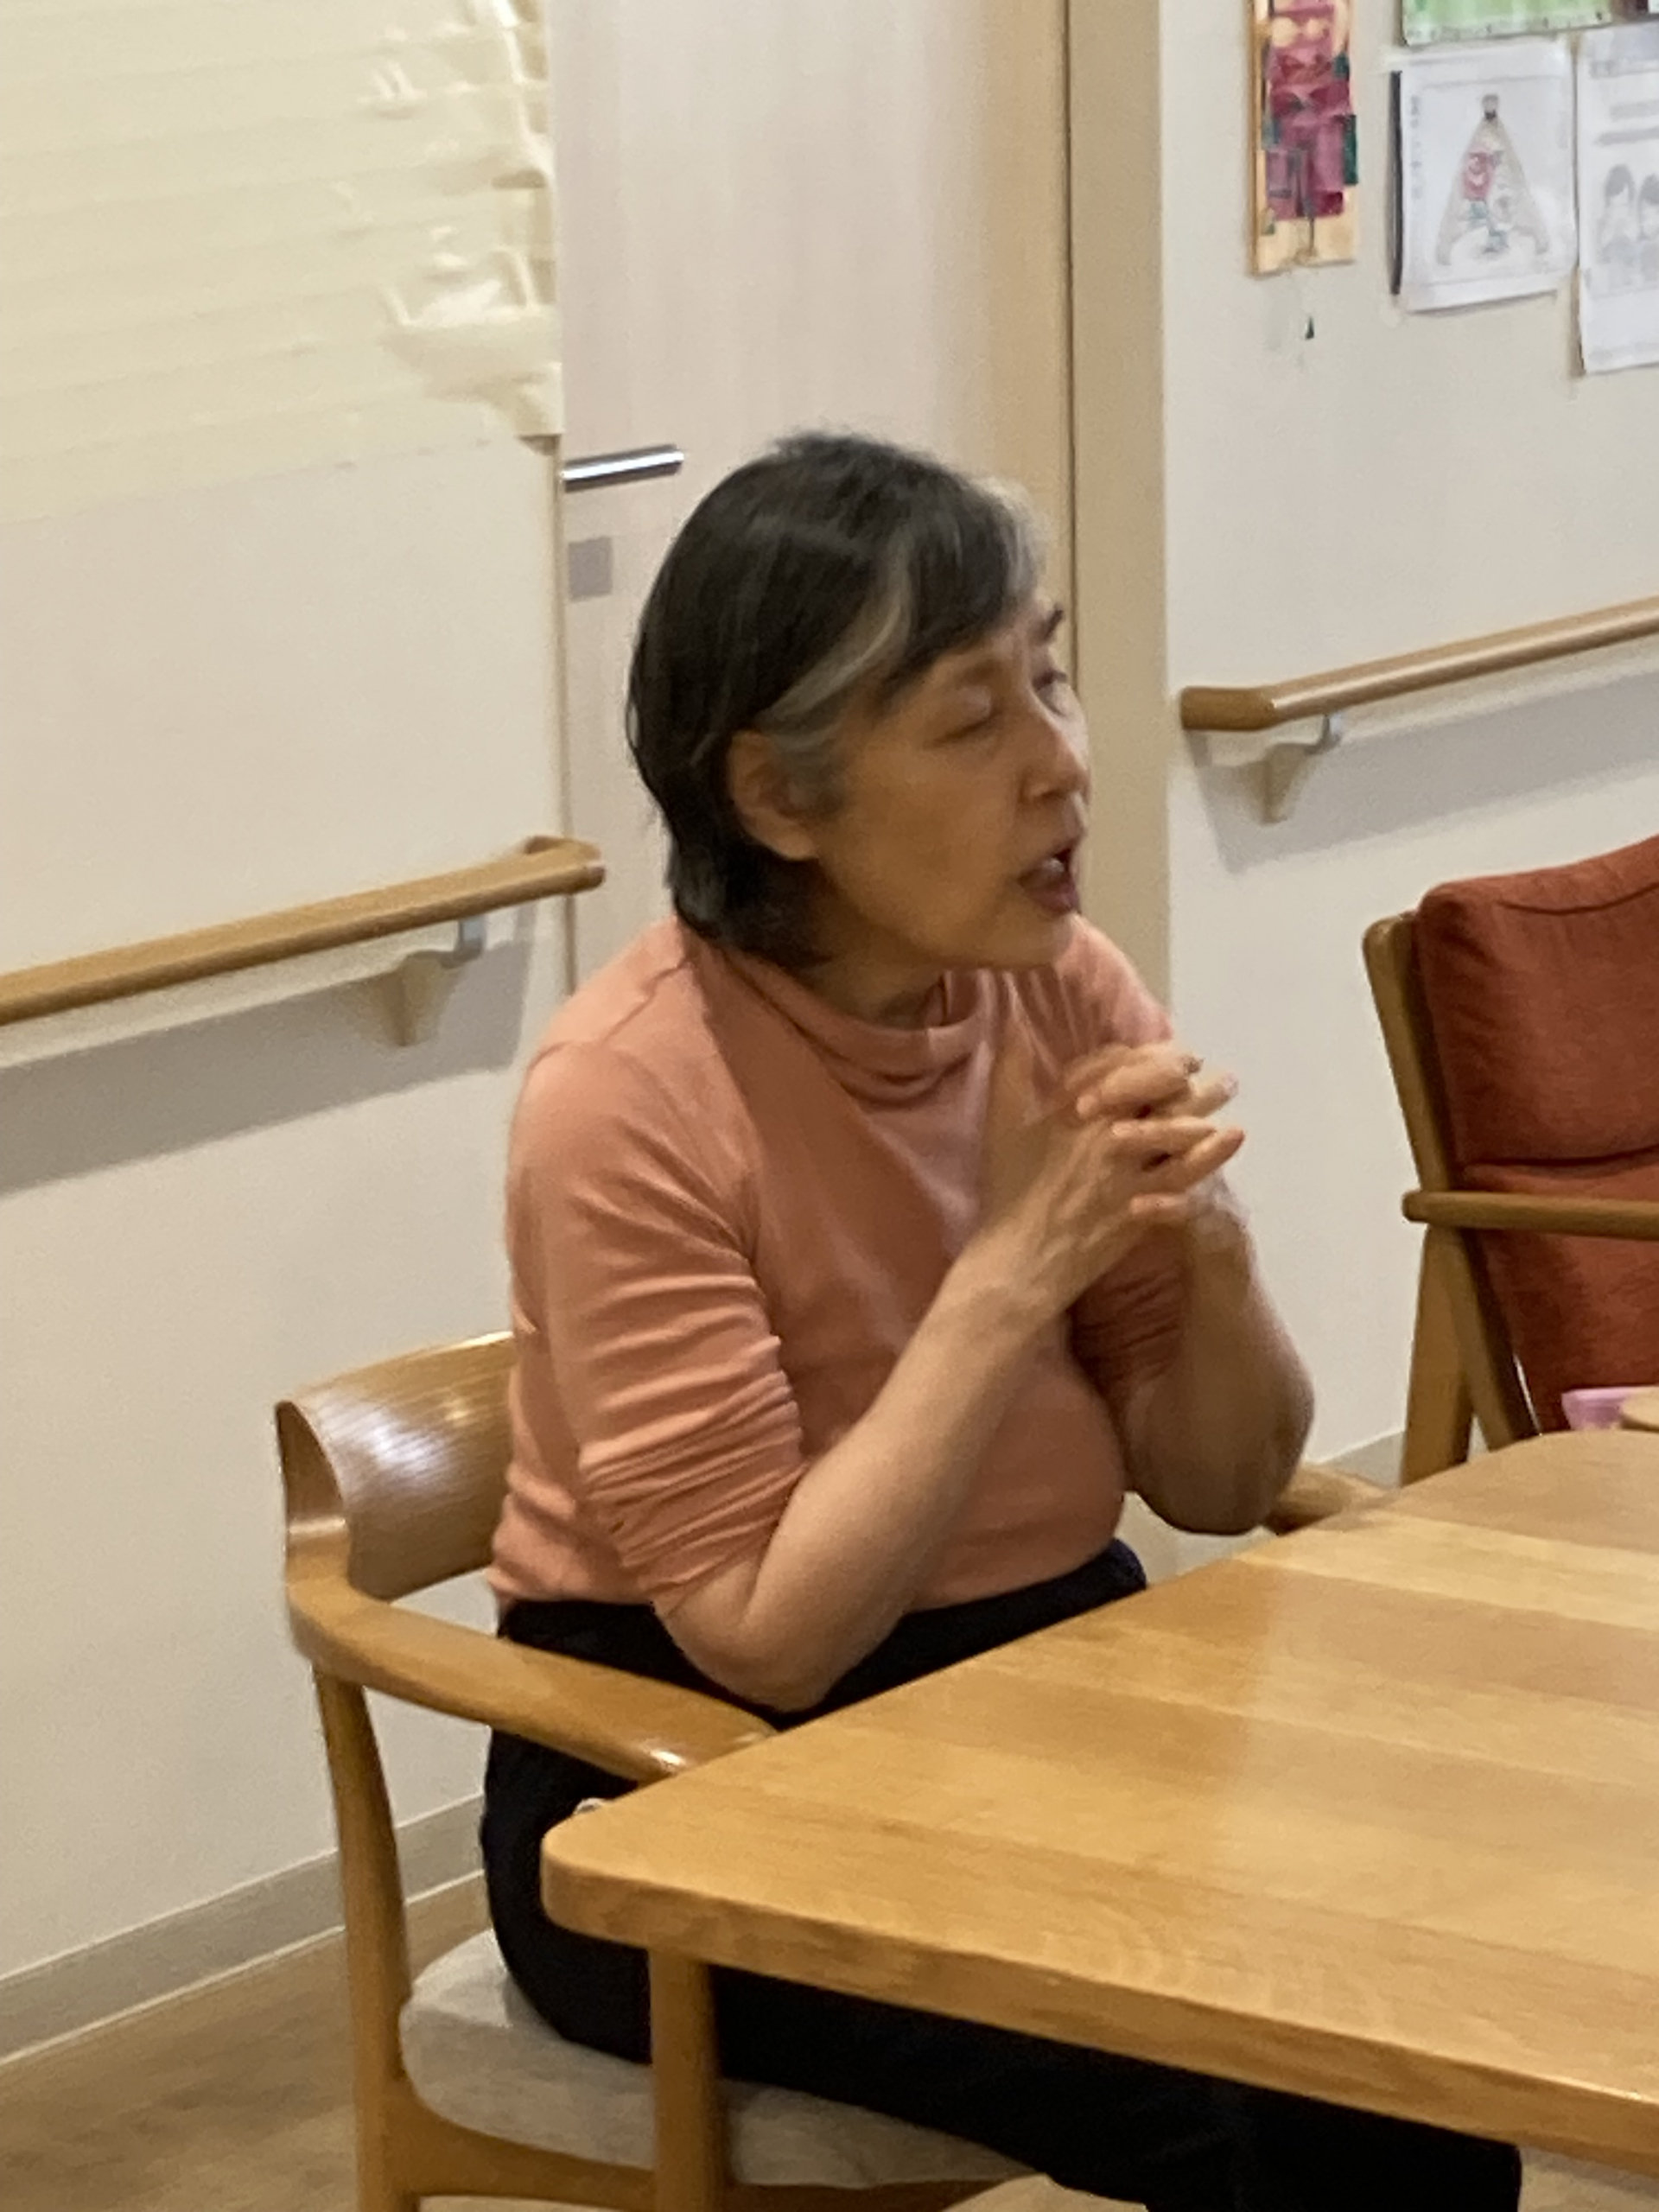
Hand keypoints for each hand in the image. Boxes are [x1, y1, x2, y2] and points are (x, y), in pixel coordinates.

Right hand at [971, 1025, 1244, 1319]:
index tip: (1164, 1051)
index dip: (1147, 1054)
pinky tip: (1232, 1136)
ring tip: (1228, 1087)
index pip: (1121, 1065)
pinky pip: (1186, 1175)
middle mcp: (1109, 1135)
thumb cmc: (1008, 1193)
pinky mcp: (1144, 1206)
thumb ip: (1008, 1073)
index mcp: (1076, 1112)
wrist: (1021, 1260)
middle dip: (1187, 1071)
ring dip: (1208, 1102)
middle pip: (1159, 1090)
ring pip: (1180, 1127)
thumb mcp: (1000, 1126)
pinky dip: (1212, 1155)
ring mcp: (1130, 1172)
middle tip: (1204, 1063)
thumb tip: (1010, 1023)